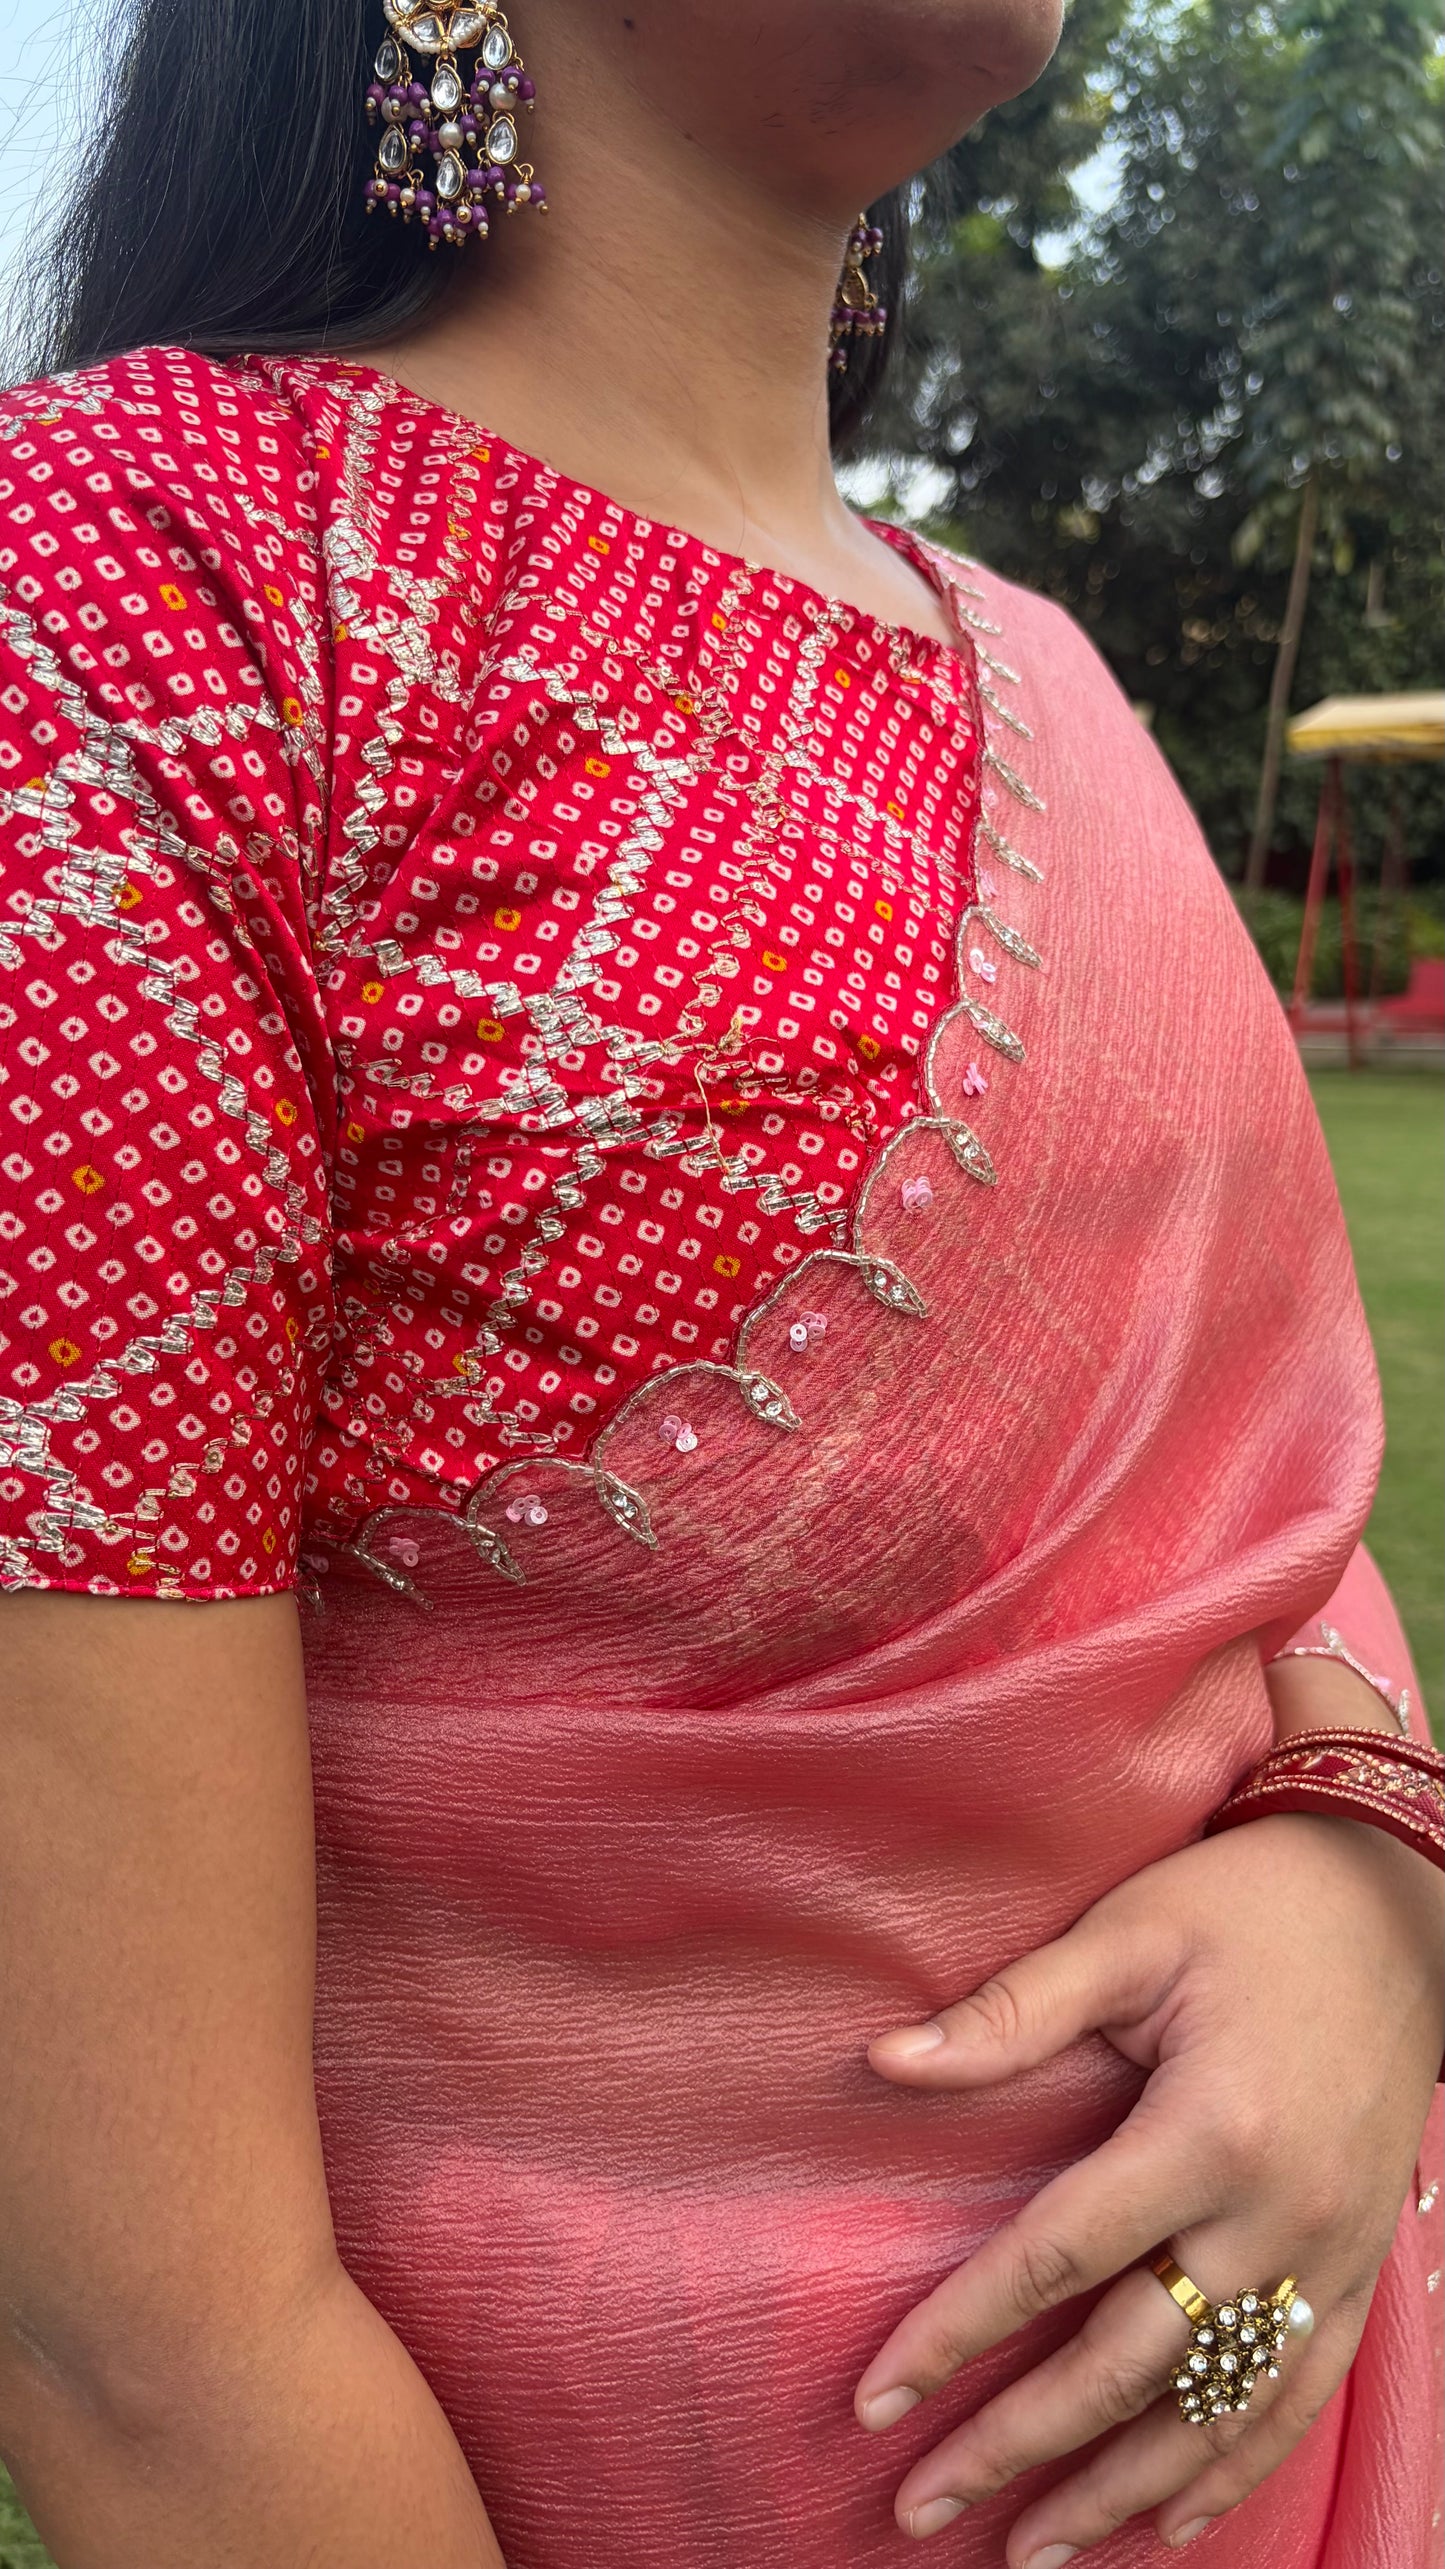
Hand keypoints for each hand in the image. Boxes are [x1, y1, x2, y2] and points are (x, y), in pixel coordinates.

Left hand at [853, 1808, 1441, 2558]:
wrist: (1397, 1904)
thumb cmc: (1246, 1908)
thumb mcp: (1127, 1935)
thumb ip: (1011, 2011)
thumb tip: (884, 2060)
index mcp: (1207, 2130)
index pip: (1058, 2259)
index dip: (959, 2333)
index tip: (878, 2398)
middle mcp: (1275, 2214)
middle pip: (1128, 2363)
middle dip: (1018, 2445)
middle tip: (923, 2506)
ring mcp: (1329, 2250)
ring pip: (1216, 2409)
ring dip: (1118, 2489)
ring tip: (1029, 2551)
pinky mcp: (1360, 2261)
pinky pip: (1300, 2392)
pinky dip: (1236, 2464)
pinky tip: (1171, 2516)